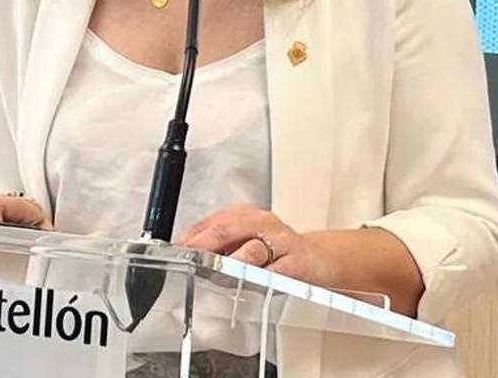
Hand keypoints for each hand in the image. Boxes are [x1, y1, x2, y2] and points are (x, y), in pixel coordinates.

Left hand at [176, 203, 333, 283]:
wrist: (319, 258)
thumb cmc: (278, 252)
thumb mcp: (246, 242)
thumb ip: (221, 249)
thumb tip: (191, 258)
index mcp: (245, 215)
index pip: (211, 221)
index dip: (192, 236)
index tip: (178, 249)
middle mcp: (262, 223)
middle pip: (227, 229)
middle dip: (205, 245)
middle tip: (190, 257)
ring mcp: (281, 240)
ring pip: (252, 248)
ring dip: (231, 262)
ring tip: (217, 271)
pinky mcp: (298, 262)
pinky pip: (277, 271)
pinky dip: (262, 278)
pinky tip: (252, 283)